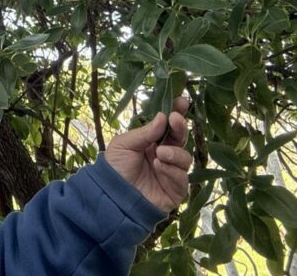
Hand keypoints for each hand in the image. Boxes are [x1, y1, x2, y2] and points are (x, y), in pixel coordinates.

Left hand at [104, 97, 191, 212]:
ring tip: (159, 153)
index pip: (167, 125)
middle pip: (180, 138)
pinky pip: (182, 177)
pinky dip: (172, 170)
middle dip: (180, 127)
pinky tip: (158, 167)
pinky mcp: (175, 189)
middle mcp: (164, 154)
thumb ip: (145, 132)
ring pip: (185, 157)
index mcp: (151, 141)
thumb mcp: (124, 144)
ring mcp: (171, 172)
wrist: (111, 197)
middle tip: (175, 119)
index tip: (182, 100)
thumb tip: (163, 116)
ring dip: (174, 152)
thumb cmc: (115, 167)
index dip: (176, 112)